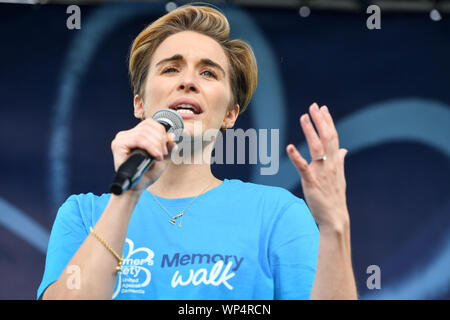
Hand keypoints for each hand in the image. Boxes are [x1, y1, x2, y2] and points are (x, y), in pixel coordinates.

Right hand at [111, 118, 177, 192]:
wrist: (136, 188)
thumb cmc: (147, 174)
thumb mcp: (162, 159)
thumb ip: (168, 147)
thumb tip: (173, 136)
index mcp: (134, 135)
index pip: (149, 123)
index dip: (161, 132)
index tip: (167, 146)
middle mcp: (126, 135)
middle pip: (147, 126)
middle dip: (161, 139)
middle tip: (164, 154)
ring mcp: (121, 139)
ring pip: (143, 132)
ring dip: (156, 144)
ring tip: (160, 156)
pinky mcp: (118, 145)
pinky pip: (138, 139)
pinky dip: (150, 146)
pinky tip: (156, 156)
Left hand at [286, 103, 348, 230]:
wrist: (334, 218)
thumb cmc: (335, 197)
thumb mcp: (339, 177)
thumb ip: (340, 161)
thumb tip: (343, 150)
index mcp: (336, 162)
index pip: (333, 137)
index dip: (328, 122)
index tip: (323, 109)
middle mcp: (330, 164)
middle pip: (327, 138)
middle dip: (320, 121)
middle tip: (314, 106)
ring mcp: (321, 173)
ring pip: (317, 148)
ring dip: (310, 131)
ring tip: (304, 117)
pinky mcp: (311, 182)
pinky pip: (303, 167)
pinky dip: (296, 157)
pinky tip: (289, 146)